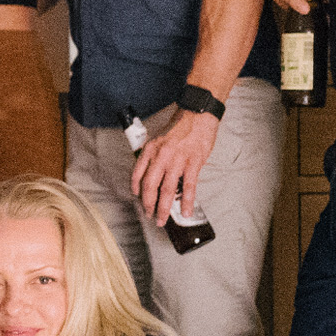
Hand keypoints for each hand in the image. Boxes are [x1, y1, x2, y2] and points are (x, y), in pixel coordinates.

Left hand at [131, 107, 218, 224]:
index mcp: (150, 149)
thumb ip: (152, 156)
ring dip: (164, 208)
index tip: (138, 198)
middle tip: (150, 216)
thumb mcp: (158, 139)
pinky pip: (189, 186)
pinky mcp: (194, 163)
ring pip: (167, 190)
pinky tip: (185, 211)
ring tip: (163, 220)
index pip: (138, 174)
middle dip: (148, 205)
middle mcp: (161, 156)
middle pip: (150, 186)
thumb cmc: (179, 128)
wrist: (198, 115)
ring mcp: (177, 160)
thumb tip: (149, 174)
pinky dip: (186, 201)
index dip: (137, 189)